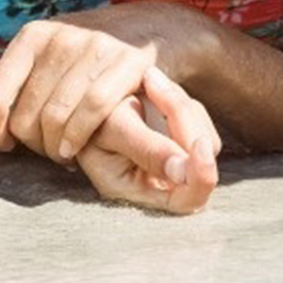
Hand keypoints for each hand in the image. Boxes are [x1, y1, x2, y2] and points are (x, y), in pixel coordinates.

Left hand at [0, 17, 176, 163]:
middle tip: (42, 148)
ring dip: (54, 147)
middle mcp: (62, 37)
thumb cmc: (81, 57)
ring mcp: (97, 47)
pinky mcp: (128, 60)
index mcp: (33, 36)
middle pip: (26, 115)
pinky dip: (79, 136)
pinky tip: (74, 148)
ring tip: (59, 151)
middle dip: (31, 144)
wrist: (146, 29)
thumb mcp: (38, 61)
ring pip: (57, 117)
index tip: (2, 144)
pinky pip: (94, 109)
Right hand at [76, 68, 221, 214]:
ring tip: (147, 83)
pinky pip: (194, 115)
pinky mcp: (179, 132)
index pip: (189, 198)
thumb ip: (148, 151)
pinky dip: (178, 98)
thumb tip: (184, 171)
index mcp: (144, 192)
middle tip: (152, 85)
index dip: (201, 175)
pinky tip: (153, 87)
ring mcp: (176, 154)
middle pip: (203, 155)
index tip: (200, 145)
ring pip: (202, 131)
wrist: (80, 107)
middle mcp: (165, 178)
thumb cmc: (88, 124)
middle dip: (182, 117)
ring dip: (179, 103)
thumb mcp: (112, 134)